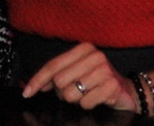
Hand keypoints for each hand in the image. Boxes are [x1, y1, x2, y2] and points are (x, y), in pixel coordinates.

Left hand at [21, 42, 138, 111]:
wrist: (127, 91)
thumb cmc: (96, 81)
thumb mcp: (76, 72)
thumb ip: (55, 76)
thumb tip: (30, 86)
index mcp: (83, 48)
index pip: (53, 65)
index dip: (38, 80)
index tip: (27, 93)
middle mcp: (94, 55)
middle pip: (59, 81)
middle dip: (63, 92)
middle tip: (75, 90)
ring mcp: (104, 70)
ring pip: (71, 93)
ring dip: (76, 99)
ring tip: (87, 93)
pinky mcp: (111, 85)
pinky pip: (85, 102)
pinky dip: (88, 104)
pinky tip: (97, 98)